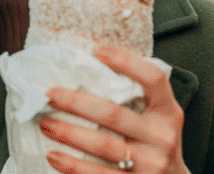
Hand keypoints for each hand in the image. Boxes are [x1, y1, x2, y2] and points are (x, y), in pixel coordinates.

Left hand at [39, 45, 189, 173]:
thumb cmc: (156, 144)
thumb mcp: (157, 119)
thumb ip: (136, 99)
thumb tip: (89, 70)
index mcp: (168, 113)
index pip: (154, 79)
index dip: (127, 62)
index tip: (98, 51)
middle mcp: (162, 137)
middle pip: (113, 114)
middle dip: (76, 102)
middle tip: (49, 95)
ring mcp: (150, 164)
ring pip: (103, 144)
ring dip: (68, 133)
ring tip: (45, 124)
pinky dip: (72, 165)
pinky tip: (54, 155)